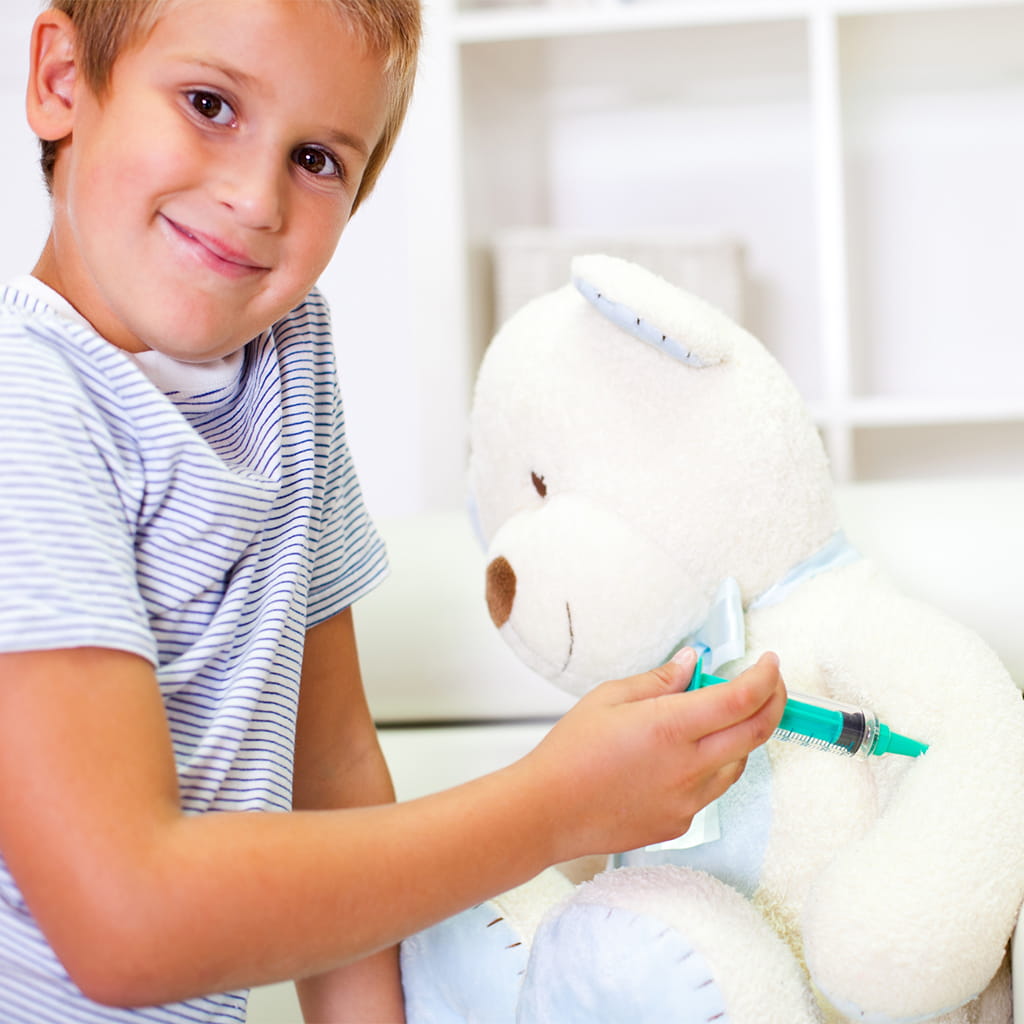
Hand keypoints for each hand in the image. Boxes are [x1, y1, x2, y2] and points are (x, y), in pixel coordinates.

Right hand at [521, 648, 785, 860]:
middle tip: (770, 683)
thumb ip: (659, 680)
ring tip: (721, 717)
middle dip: (774, 702)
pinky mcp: (681, 822)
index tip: (770, 662)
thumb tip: (692, 663)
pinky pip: (712, 789)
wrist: (549, 811)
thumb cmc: (570, 752)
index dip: (765, 678)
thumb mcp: (609, 698)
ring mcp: (688, 800)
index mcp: (669, 727)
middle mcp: (688, 767)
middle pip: (756, 732)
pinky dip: (712, 765)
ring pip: (740, 763)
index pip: (740, 700)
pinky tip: (685, 755)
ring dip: (743, 735)